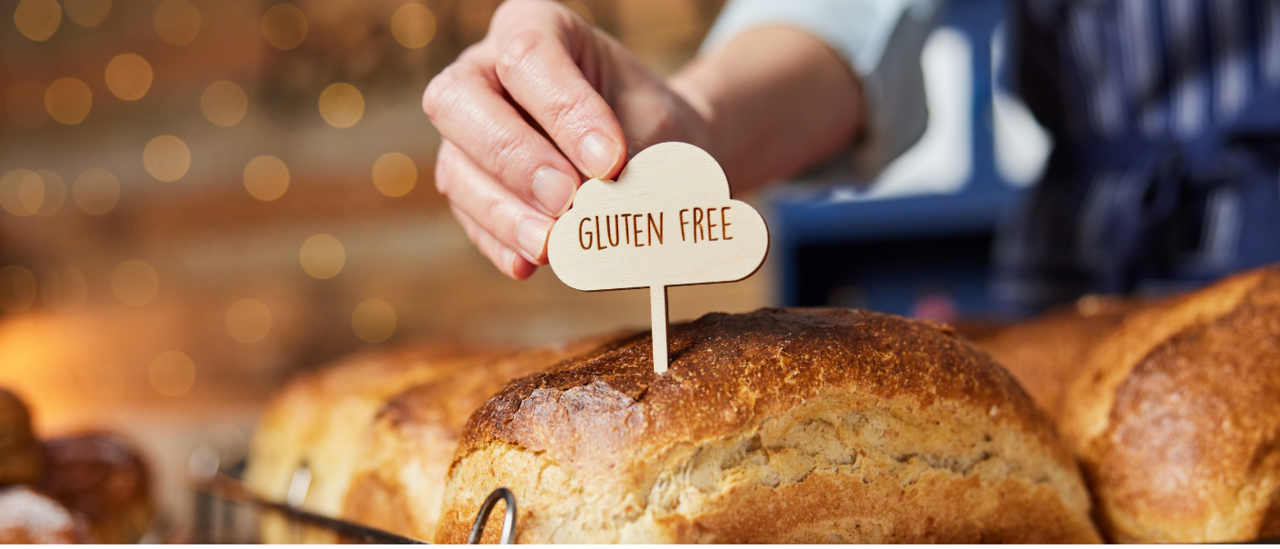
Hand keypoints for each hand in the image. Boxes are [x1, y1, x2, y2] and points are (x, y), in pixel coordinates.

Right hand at [424, 0, 708, 278]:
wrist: (655, 153)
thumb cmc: (650, 124)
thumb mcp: (654, 126)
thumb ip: (626, 157)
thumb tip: (599, 208)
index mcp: (535, 27)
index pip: (529, 57)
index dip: (564, 112)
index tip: (609, 162)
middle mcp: (485, 69)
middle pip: (460, 100)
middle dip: (514, 157)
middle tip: (566, 199)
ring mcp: (467, 130)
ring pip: (456, 165)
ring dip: (502, 211)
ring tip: (549, 244)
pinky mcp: (468, 184)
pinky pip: (467, 215)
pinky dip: (498, 241)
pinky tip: (528, 264)